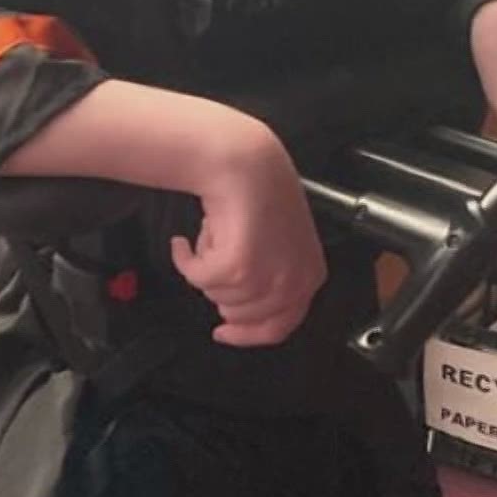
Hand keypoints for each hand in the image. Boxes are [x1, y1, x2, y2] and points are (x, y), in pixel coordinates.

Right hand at [170, 123, 326, 347]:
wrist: (246, 162)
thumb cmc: (260, 192)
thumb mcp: (281, 245)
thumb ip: (270, 280)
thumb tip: (237, 312)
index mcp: (309, 277)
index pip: (277, 327)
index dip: (246, 334)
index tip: (223, 332)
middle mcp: (293, 284)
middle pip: (240, 315)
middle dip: (221, 288)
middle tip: (216, 256)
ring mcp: (266, 278)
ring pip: (216, 296)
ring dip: (206, 266)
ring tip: (215, 233)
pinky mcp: (238, 267)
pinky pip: (197, 278)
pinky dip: (186, 259)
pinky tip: (188, 240)